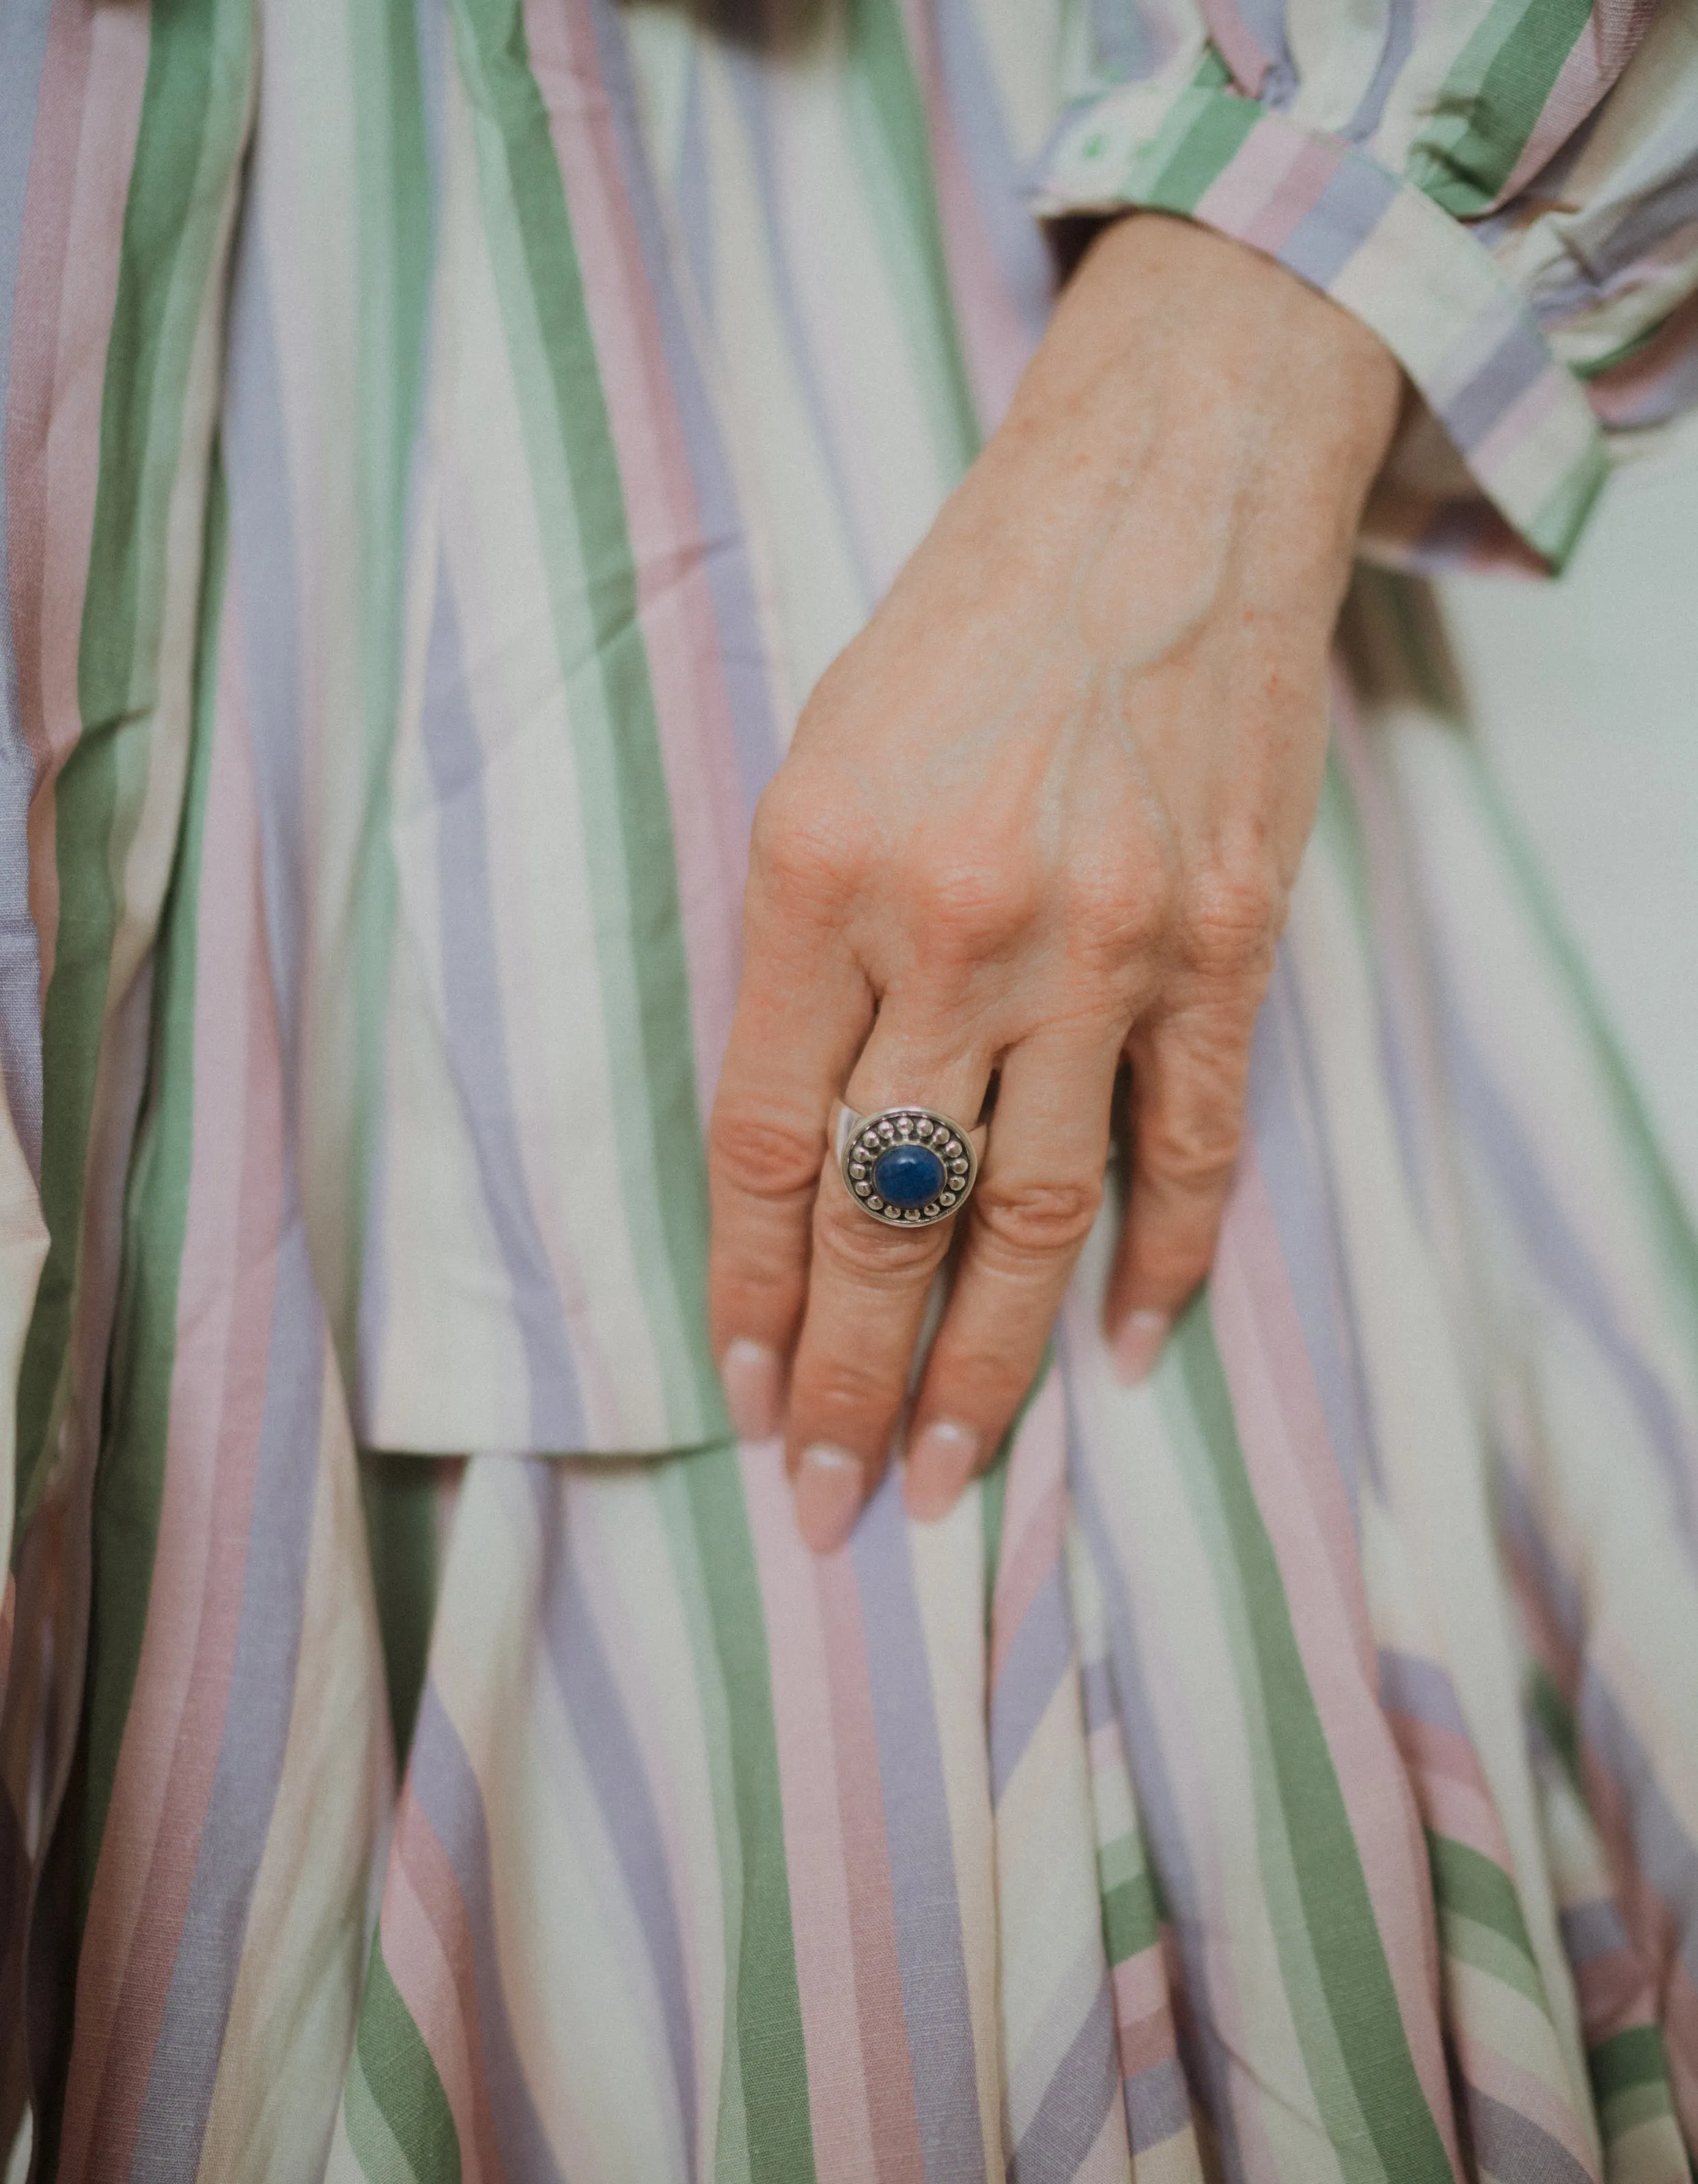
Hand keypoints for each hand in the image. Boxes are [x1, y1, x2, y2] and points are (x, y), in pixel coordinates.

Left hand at [707, 213, 1401, 1552]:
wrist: (1158, 505)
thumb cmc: (961, 634)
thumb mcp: (818, 768)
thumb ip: (801, 964)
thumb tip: (803, 1165)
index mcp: (817, 875)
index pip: (765, 1143)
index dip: (747, 1290)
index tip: (737, 1392)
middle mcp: (957, 926)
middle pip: (886, 1214)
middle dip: (842, 1377)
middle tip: (820, 1499)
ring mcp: (1105, 946)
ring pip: (1034, 1219)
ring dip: (987, 1368)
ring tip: (942, 1473)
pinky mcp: (1224, 949)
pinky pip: (1188, 1151)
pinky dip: (1160, 1268)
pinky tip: (1125, 1356)